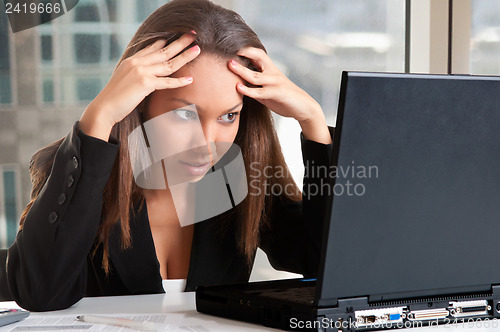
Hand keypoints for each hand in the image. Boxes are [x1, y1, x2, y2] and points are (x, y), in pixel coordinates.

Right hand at [80, 33, 200, 140]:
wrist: (104, 107)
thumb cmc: (115, 98)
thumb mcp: (124, 80)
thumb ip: (135, 74)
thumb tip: (146, 76)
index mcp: (132, 60)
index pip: (152, 48)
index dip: (165, 42)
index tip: (176, 36)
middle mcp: (137, 62)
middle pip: (164, 51)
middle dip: (180, 42)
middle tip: (192, 36)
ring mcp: (141, 71)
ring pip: (168, 63)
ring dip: (185, 56)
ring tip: (197, 50)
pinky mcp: (145, 83)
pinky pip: (166, 82)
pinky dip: (179, 81)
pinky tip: (190, 79)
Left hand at [228, 47, 330, 143]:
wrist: (304, 108)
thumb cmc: (284, 99)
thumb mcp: (267, 92)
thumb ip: (255, 87)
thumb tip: (238, 86)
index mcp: (271, 70)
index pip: (258, 54)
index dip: (246, 50)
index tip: (231, 48)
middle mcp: (273, 72)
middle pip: (258, 57)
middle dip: (244, 53)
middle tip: (228, 51)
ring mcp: (276, 82)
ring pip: (256, 75)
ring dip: (242, 70)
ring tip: (230, 66)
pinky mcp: (278, 93)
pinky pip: (260, 91)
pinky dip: (248, 90)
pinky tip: (238, 88)